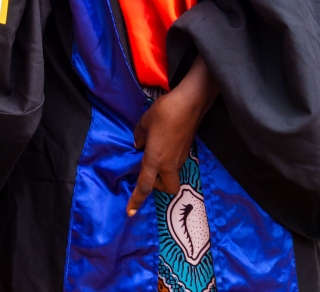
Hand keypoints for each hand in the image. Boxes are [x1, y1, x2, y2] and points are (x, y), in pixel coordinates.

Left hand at [127, 56, 217, 215]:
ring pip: (172, 176)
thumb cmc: (164, 113)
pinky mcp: (187, 152)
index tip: (130, 213)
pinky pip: (176, 164)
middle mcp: (169, 165)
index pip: (144, 186)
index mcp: (155, 160)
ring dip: (163, 172)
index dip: (136, 200)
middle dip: (157, 185)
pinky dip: (169, 161)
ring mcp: (180, 159)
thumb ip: (139, 136)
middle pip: (166, 188)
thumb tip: (138, 145)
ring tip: (157, 151)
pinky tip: (166, 143)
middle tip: (150, 170)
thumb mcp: (144, 122)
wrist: (189, 105)